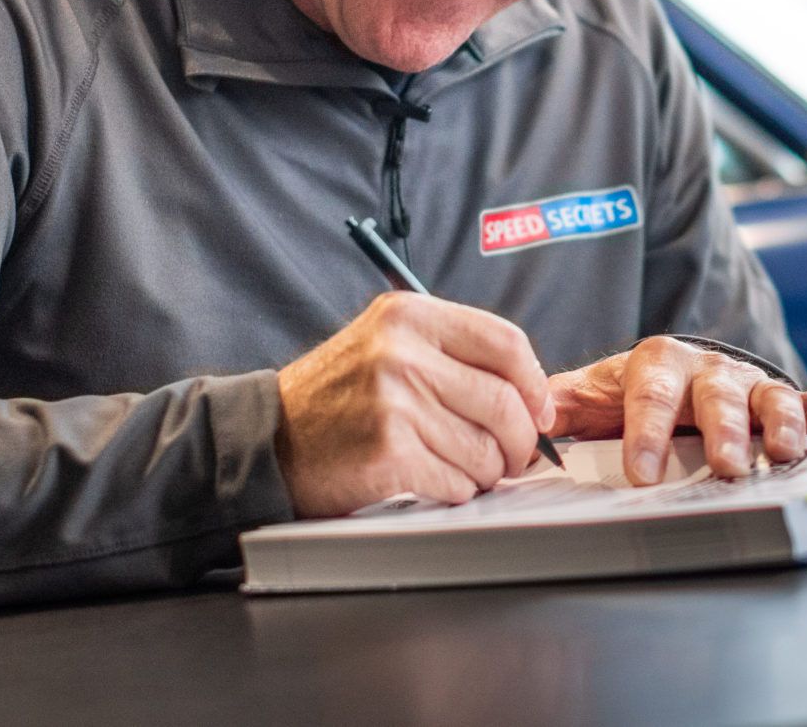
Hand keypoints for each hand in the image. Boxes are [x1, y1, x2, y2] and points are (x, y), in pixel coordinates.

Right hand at [273, 292, 556, 516]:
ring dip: (484, 471)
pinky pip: (458, 482)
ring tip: (455, 466)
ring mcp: (394, 401)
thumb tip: (534, 398)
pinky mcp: (389, 452)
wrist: (269, 439)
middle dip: (520, 441)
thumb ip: (453, 356)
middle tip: (511, 457)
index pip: (507, 342)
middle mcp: (401, 352)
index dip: (534, 385)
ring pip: (487, 450)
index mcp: (408, 315)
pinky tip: (428, 479)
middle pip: (506, 402)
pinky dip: (454, 490)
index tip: (537, 412)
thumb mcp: (387, 345)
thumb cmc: (337, 399)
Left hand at [549, 336, 806, 484]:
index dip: (646, 431)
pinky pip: (806, 402)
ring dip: (776, 424)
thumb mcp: (591, 396)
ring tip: (782, 453)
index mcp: (655, 366)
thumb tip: (529, 420)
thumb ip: (560, 405)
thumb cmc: (629, 392)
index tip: (642, 471)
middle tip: (726, 465)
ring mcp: (747, 384)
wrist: (673, 372)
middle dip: (721, 430)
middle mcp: (706, 370)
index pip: (649, 394)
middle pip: (716, 395)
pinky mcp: (781, 400)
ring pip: (767, 397)